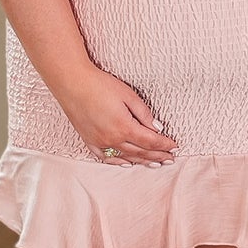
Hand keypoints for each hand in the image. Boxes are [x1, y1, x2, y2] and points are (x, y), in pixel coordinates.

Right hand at [56, 64, 178, 166]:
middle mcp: (112, 139)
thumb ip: (144, 113)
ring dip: (142, 161)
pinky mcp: (89, 140)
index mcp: (124, 127)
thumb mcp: (128, 95)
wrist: (72, 82)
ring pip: (125, 157)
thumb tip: (157, 128)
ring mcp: (99, 142)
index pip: (151, 141)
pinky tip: (126, 163)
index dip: (164, 145)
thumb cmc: (100, 84)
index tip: (175, 147)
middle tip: (170, 159)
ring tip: (155, 164)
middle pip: (140, 152)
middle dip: (157, 156)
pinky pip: (106, 157)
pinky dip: (118, 162)